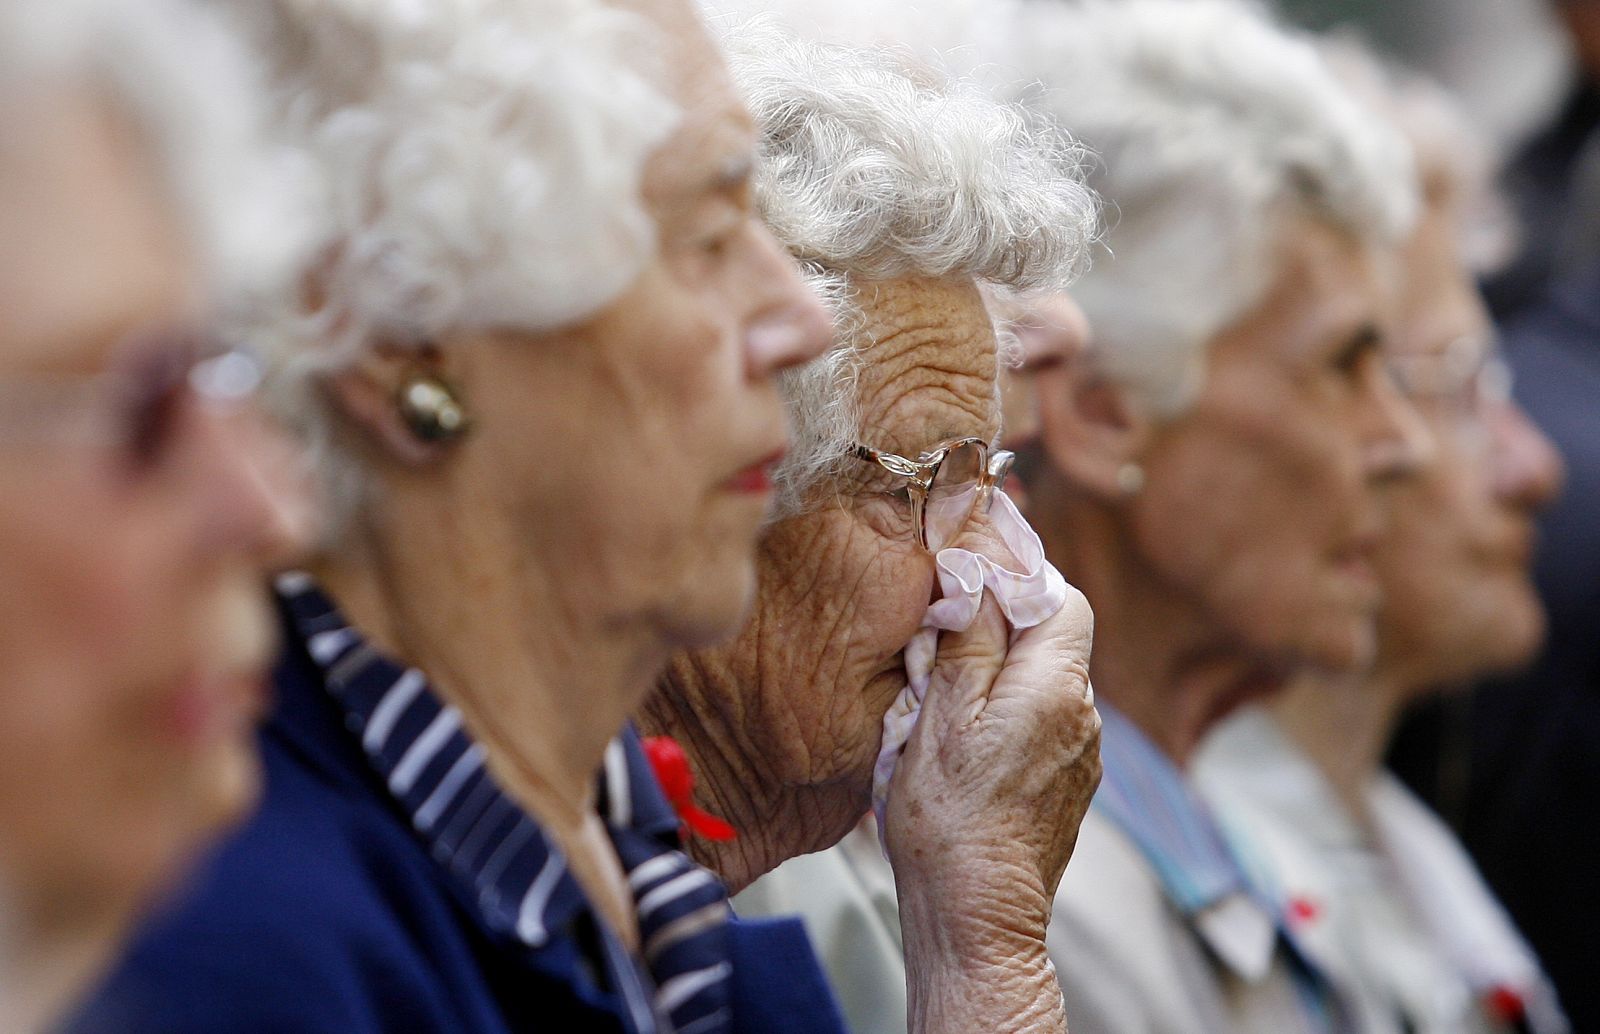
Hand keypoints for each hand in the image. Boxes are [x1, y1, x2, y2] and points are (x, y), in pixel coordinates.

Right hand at [885, 580, 1098, 1032]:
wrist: (977, 916)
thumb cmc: (951, 821)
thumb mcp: (942, 713)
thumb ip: (969, 639)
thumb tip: (982, 575)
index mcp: (1056, 686)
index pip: (1063, 597)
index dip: (1018, 582)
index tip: (968, 589)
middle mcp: (1082, 716)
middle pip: (1054, 638)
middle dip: (1001, 629)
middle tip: (942, 646)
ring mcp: (1080, 755)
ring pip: (1042, 682)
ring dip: (998, 676)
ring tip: (944, 702)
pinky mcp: (1066, 784)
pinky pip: (1040, 724)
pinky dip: (1005, 716)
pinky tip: (963, 745)